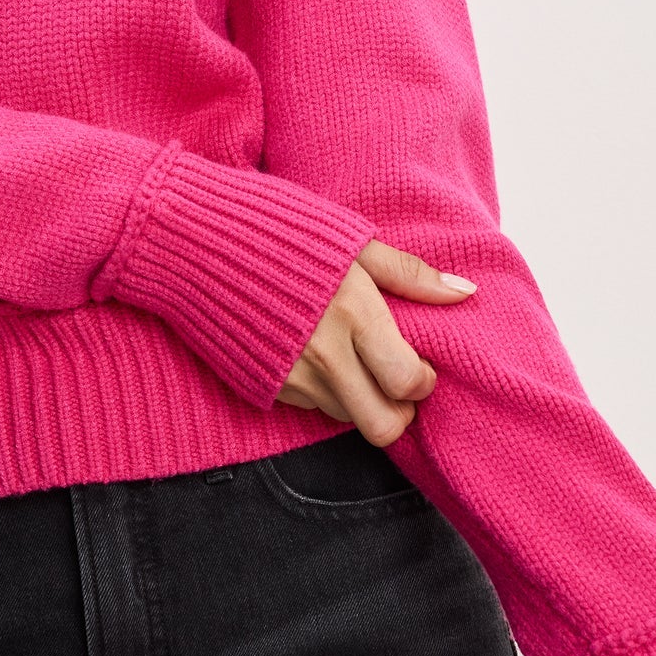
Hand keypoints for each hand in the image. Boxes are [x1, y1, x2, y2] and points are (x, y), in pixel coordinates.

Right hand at [276, 239, 476, 445]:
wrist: (191, 242)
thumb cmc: (274, 230)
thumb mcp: (349, 242)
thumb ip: (408, 273)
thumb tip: (464, 291)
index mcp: (352, 313)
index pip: (407, 382)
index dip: (423, 381)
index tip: (419, 362)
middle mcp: (322, 355)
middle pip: (382, 425)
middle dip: (400, 413)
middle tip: (398, 384)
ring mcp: (288, 376)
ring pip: (346, 419)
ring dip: (361, 402)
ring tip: (355, 363)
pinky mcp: (261, 385)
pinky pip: (308, 408)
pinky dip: (323, 393)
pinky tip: (317, 358)